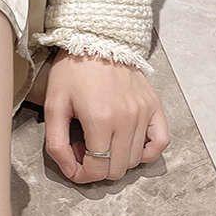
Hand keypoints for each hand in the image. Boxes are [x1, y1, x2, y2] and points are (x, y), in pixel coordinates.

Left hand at [43, 50, 168, 183]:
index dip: (81, 175)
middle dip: (97, 169)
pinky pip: (161, 143)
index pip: (97, 169)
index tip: (73, 165)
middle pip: (116, 169)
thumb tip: (70, 170)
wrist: (98, 40)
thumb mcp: (54, 107)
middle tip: (83, 151)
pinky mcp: (155, 106)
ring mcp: (144, 113)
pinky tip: (128, 146)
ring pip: (134, 161)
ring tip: (100, 143)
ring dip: (115, 161)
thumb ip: (57, 143)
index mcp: (100, 120)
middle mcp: (127, 119)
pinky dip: (146, 152)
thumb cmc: (72, 72)